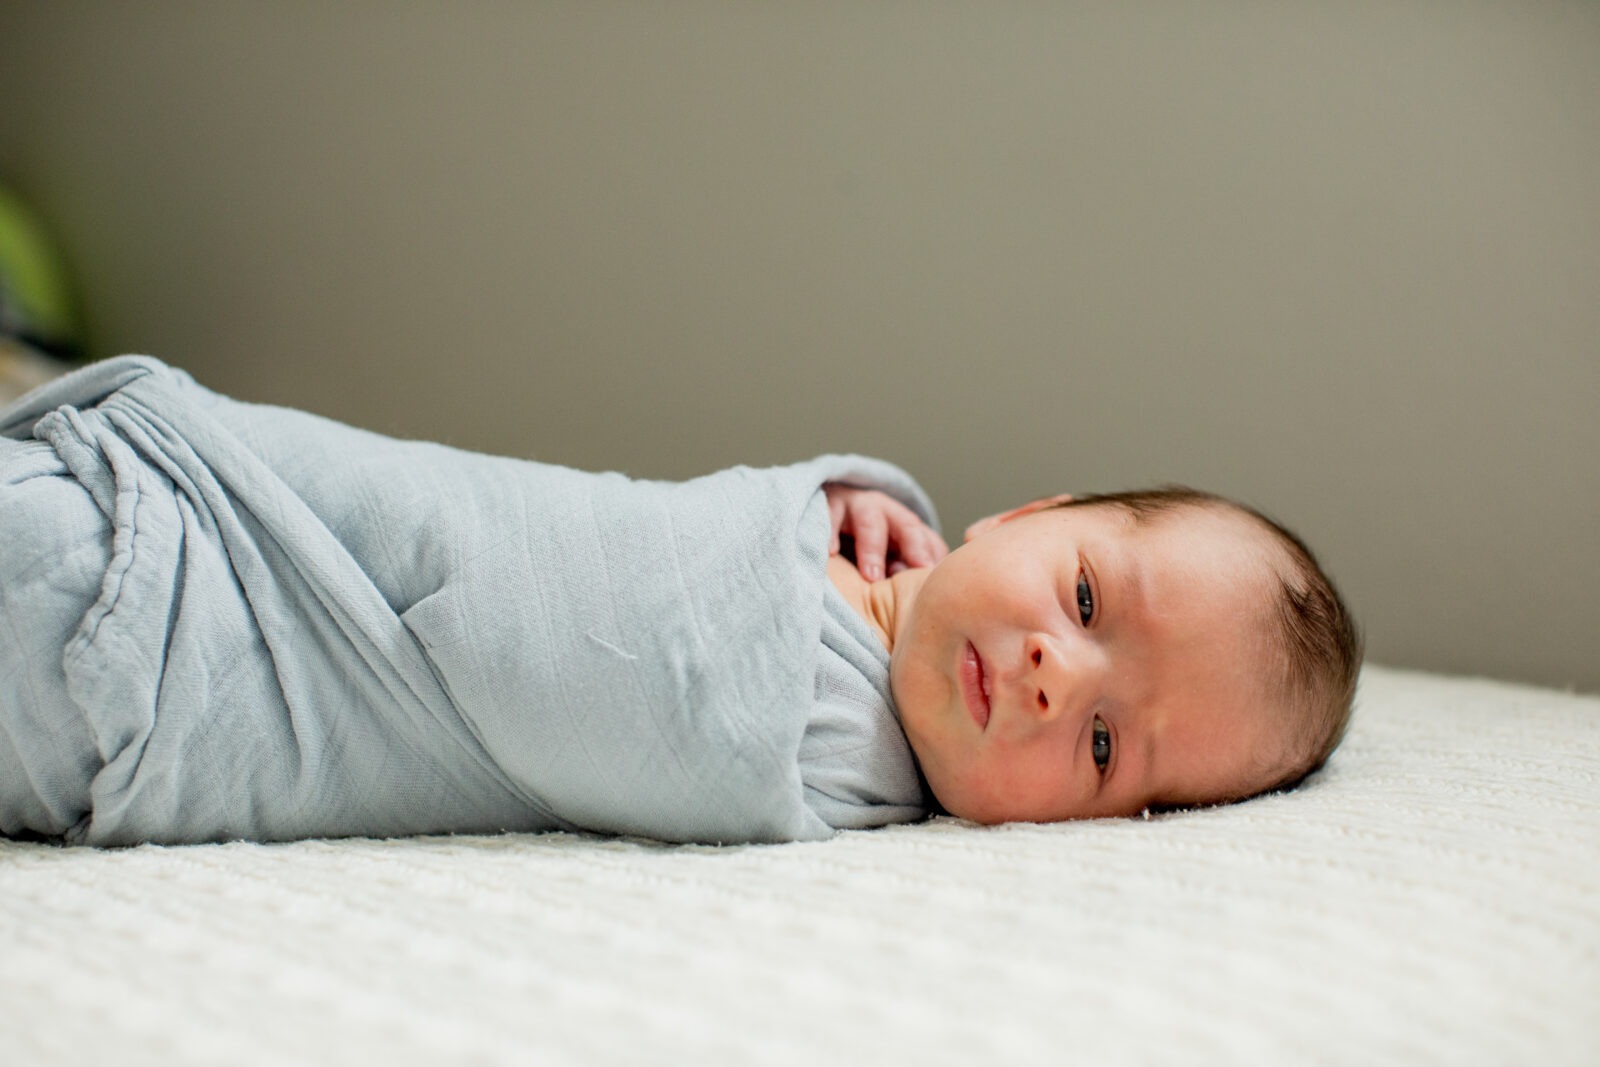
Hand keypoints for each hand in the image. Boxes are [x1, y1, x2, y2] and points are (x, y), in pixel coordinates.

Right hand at [823, 483, 948, 580]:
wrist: (824, 510)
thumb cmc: (860, 542)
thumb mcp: (885, 554)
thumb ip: (902, 570)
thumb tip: (914, 595)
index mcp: (904, 524)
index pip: (928, 539)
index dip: (932, 558)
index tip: (933, 578)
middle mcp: (885, 511)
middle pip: (907, 526)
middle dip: (913, 548)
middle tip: (913, 575)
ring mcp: (857, 505)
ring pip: (870, 523)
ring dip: (873, 550)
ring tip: (871, 577)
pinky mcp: (828, 504)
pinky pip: (831, 516)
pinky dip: (831, 533)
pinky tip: (831, 552)